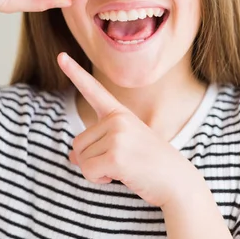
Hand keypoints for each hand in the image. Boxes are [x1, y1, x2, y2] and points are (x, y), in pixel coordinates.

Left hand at [57, 52, 199, 207]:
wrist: (178, 182)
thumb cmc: (151, 166)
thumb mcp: (124, 149)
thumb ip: (98, 147)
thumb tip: (72, 157)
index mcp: (120, 113)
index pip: (94, 90)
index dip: (76, 73)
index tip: (62, 56)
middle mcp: (117, 119)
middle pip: (78, 143)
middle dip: (92, 160)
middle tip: (121, 163)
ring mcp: (117, 135)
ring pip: (81, 158)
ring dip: (96, 171)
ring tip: (124, 169)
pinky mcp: (115, 156)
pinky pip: (87, 171)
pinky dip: (98, 180)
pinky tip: (121, 176)